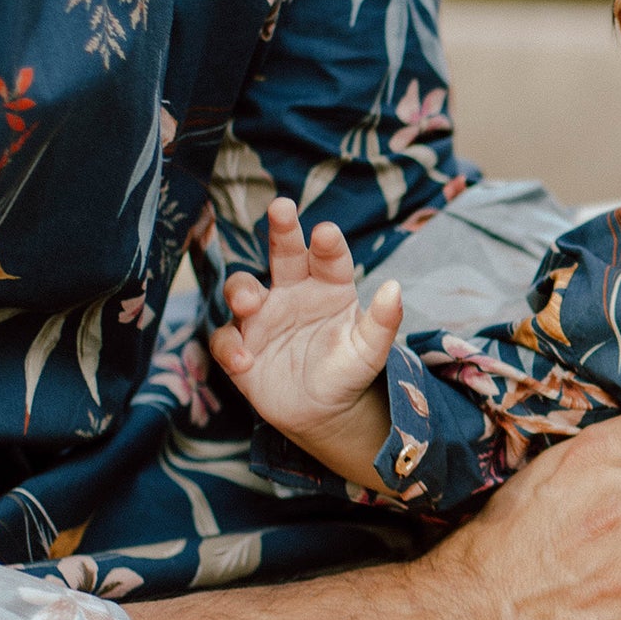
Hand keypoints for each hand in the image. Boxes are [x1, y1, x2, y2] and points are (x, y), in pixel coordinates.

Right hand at [210, 198, 398, 485]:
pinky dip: (230, 347)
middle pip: (283, 253)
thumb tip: (395, 288)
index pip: (328, 258)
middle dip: (281, 229)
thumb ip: (383, 322)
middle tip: (282, 207)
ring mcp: (262, 316)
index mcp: (329, 286)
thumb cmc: (348, 372)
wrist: (322, 413)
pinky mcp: (240, 345)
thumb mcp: (370, 351)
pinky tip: (244, 360)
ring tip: (251, 304)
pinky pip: (225, 339)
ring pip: (242, 288)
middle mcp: (293, 292)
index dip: (327, 244)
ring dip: (243, 291)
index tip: (326, 232)